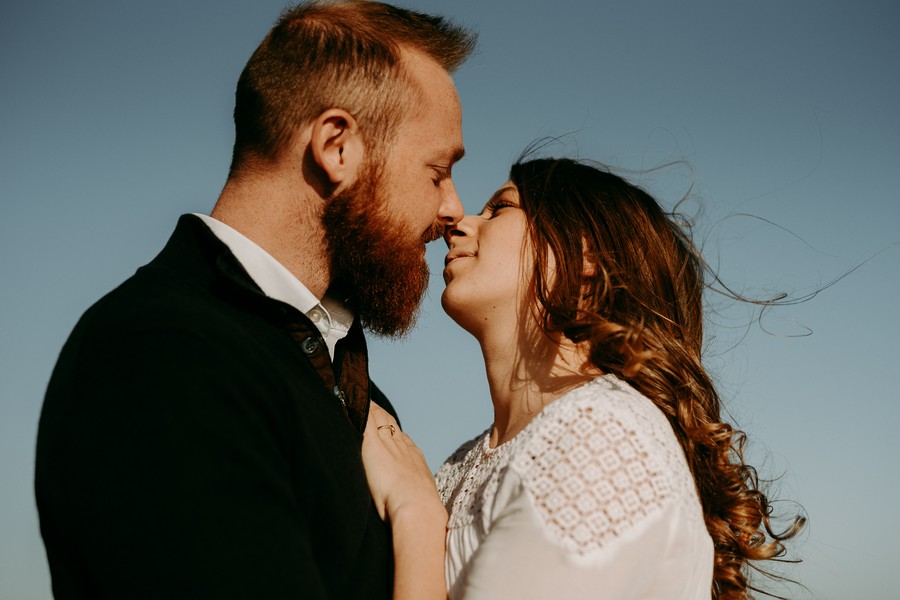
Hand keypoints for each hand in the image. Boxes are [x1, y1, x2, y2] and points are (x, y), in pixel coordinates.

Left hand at [362, 403, 445, 523]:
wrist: (416, 506)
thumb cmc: (418, 509)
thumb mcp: (419, 495)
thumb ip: (413, 491)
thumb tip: (415, 500)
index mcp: (413, 457)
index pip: (399, 436)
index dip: (390, 428)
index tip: (382, 423)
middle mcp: (401, 446)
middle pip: (388, 422)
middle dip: (377, 413)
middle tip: (366, 403)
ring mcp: (387, 443)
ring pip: (376, 416)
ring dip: (367, 407)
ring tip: (354, 397)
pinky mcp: (372, 443)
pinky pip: (364, 419)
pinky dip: (356, 408)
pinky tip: (346, 400)